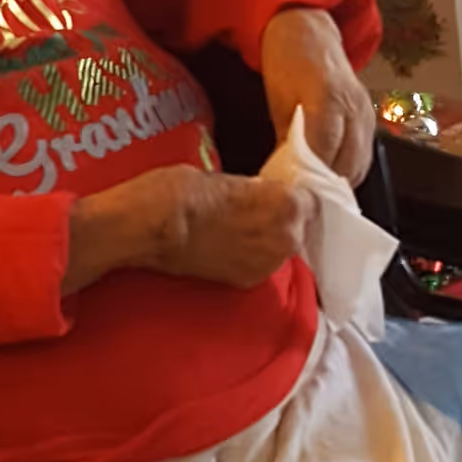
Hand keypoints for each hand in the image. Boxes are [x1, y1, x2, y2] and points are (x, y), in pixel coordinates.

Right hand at [63, 166, 307, 295]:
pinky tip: (227, 248)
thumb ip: (255, 192)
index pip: (307, 201)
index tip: (273, 197)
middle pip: (296, 228)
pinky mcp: (248, 282)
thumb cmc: (184, 189)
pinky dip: (248, 259)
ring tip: (237, 231)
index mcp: (289, 203)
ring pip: (278, 250)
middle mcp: (287, 237)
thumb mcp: (227, 179)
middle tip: (252, 213)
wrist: (155, 225)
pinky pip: (258, 266)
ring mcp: (268, 264)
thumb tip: (257, 197)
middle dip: (279, 221)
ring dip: (265, 242)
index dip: (287, 198)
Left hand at [261, 4, 374, 184]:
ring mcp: (366, 114)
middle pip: (345, 165)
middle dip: (322, 188)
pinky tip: (328, 178)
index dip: (307, 180)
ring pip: (358, 166)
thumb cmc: (287, 61)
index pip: (322, 153)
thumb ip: (287, 139)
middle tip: (300, 201)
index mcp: (328, 98)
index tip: (292, 195)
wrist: (309, 30)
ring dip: (337, 184)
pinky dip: (346, 172)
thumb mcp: (278, 100)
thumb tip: (286, 177)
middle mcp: (354, 107)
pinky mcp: (370, 120)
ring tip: (313, 194)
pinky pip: (363, 157)